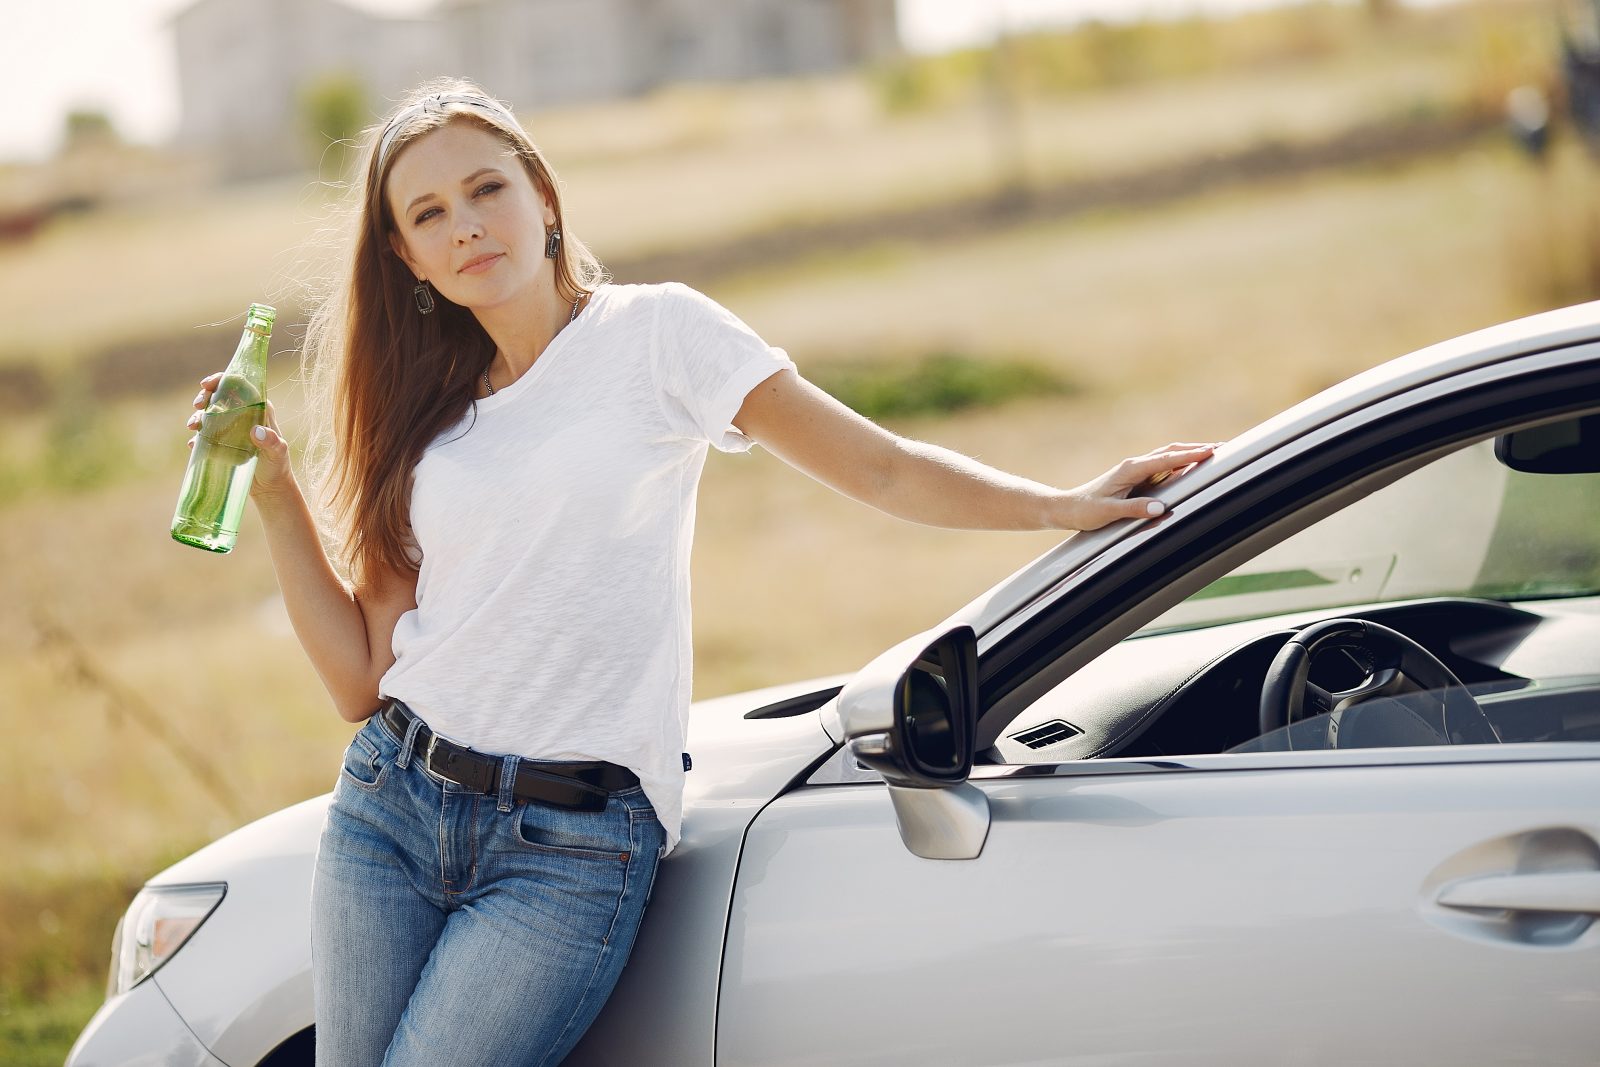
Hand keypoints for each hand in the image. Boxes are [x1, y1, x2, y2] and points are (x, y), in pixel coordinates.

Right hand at [187, 372, 296, 501]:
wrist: (269, 487)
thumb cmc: (277, 466)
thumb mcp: (277, 453)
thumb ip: (271, 442)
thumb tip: (256, 431)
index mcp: (258, 408)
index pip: (239, 385)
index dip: (222, 379)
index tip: (207, 385)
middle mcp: (243, 414)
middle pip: (219, 395)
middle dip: (205, 396)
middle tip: (198, 405)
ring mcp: (230, 428)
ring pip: (209, 413)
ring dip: (197, 416)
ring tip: (193, 426)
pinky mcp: (221, 442)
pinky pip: (205, 434)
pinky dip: (197, 437)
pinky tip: (194, 444)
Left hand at [1060, 442, 1217, 530]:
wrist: (1067, 508)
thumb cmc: (1085, 510)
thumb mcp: (1108, 512)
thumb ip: (1134, 509)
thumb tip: (1160, 508)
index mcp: (1131, 469)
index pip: (1167, 459)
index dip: (1190, 455)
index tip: (1212, 451)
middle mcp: (1135, 465)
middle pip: (1172, 452)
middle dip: (1197, 449)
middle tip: (1224, 448)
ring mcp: (1137, 470)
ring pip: (1169, 457)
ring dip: (1191, 454)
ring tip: (1215, 453)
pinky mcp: (1137, 478)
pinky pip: (1164, 467)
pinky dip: (1181, 464)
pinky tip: (1193, 466)